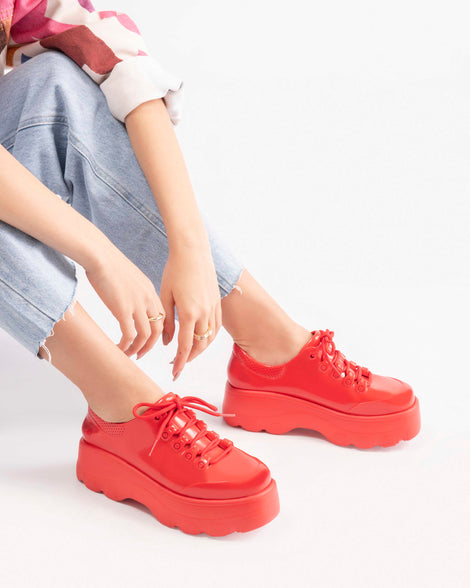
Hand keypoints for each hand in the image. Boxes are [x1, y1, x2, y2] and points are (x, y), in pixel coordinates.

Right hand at [85, 243, 164, 358]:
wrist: (99, 255)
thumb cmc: (107, 263)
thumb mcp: (128, 277)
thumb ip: (132, 290)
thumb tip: (125, 299)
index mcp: (150, 291)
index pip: (162, 316)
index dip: (159, 331)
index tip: (151, 341)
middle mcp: (148, 299)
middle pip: (158, 329)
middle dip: (151, 345)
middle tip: (141, 354)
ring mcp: (137, 305)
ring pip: (145, 335)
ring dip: (138, 348)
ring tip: (129, 354)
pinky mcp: (123, 309)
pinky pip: (129, 335)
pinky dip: (126, 345)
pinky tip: (119, 349)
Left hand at [160, 242, 221, 379]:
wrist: (193, 251)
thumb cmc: (175, 270)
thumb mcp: (165, 296)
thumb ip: (166, 322)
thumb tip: (166, 342)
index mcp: (189, 313)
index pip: (185, 346)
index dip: (180, 362)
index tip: (175, 373)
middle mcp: (204, 313)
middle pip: (199, 345)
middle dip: (189, 359)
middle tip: (178, 366)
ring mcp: (213, 308)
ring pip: (210, 338)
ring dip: (200, 350)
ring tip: (189, 355)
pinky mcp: (217, 302)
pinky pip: (216, 326)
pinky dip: (209, 337)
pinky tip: (202, 339)